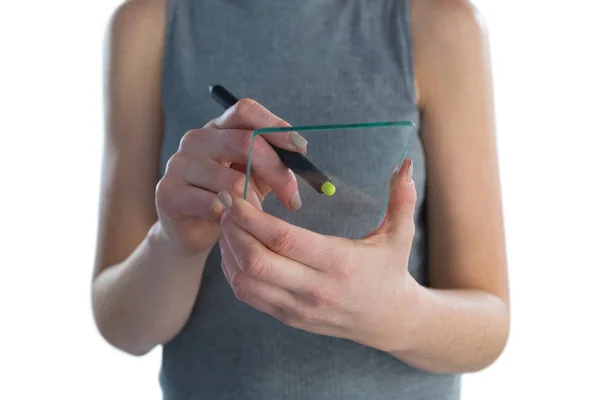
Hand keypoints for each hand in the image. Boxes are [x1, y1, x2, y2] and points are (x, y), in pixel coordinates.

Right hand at [155, 99, 307, 254]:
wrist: (191, 231)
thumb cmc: (229, 199)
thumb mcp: (256, 177)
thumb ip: (274, 162)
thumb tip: (301, 152)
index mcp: (220, 128)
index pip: (246, 110)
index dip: (275, 125)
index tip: (301, 148)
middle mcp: (197, 139)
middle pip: (245, 142)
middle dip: (277, 172)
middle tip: (293, 199)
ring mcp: (179, 164)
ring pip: (232, 180)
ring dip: (255, 204)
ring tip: (260, 218)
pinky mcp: (169, 192)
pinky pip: (213, 204)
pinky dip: (231, 217)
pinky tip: (232, 223)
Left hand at [218, 158, 420, 350]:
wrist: (390, 321)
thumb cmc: (391, 271)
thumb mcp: (401, 236)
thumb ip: (402, 199)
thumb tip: (405, 164)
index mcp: (338, 262)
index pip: (282, 239)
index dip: (251, 217)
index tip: (235, 195)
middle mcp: (314, 289)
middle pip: (255, 261)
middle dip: (232, 230)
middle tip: (224, 204)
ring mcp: (298, 307)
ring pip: (245, 281)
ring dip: (228, 250)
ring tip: (226, 223)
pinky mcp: (288, 317)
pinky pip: (248, 296)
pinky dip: (233, 271)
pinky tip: (235, 248)